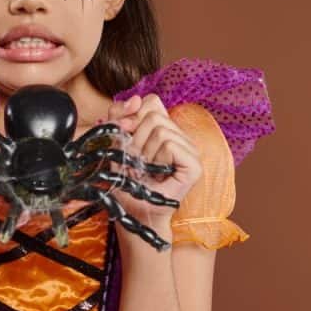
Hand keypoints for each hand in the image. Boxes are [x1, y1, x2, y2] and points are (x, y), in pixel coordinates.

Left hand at [104, 94, 202, 228]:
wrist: (132, 211)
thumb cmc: (125, 181)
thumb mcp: (115, 143)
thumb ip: (119, 117)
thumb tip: (136, 99)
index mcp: (165, 129)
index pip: (152, 101)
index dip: (133, 116)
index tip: (124, 135)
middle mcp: (181, 137)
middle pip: (154, 115)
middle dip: (137, 139)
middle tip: (137, 162)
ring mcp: (191, 150)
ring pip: (161, 130)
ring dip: (145, 153)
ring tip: (147, 170)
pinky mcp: (194, 165)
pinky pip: (170, 144)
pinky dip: (157, 159)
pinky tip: (157, 174)